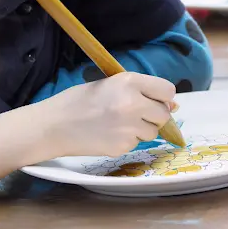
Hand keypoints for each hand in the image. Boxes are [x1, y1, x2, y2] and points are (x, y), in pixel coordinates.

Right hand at [22, 73, 176, 161]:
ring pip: (153, 131)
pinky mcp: (122, 146)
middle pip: (163, 113)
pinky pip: (136, 143)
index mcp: (129, 82)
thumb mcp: (110, 84)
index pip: (167, 90)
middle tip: (133, 112)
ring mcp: (129, 127)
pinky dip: (127, 139)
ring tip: (117, 122)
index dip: (163, 96)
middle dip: (153, 114)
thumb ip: (140, 91)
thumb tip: (173, 104)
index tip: (154, 99)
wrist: (54, 124)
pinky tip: (108, 133)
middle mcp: (133, 104)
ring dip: (141, 128)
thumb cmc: (79, 99)